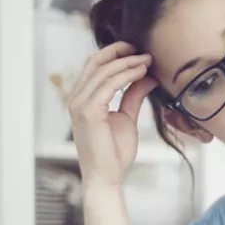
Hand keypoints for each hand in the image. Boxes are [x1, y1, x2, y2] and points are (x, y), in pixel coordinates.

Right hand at [66, 41, 156, 189]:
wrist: (107, 176)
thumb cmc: (114, 151)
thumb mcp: (127, 117)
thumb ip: (132, 95)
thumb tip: (146, 76)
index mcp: (82, 98)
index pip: (95, 66)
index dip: (115, 54)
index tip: (138, 50)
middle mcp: (76, 98)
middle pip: (95, 62)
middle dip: (120, 52)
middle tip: (143, 49)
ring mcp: (80, 104)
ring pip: (103, 71)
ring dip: (128, 62)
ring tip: (148, 60)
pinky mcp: (88, 111)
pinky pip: (108, 85)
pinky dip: (126, 75)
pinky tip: (142, 73)